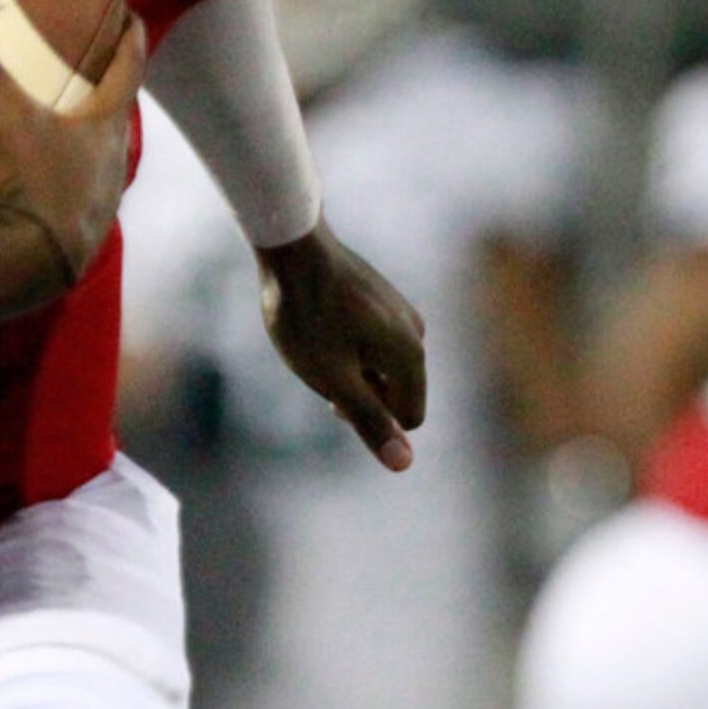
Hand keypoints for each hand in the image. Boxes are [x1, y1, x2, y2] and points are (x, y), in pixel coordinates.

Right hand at [0, 2, 147, 294]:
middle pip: (116, 112)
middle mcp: (114, 159)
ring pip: (99, 153)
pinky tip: (43, 173)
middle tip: (86, 64)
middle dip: (103, 88)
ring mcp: (103, 197)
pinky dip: (66, 171)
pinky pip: (79, 186)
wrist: (35, 261)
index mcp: (107, 124)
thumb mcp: (4, 117)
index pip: (129, 69)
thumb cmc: (34, 179)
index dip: (131, 38)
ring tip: (61, 117)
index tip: (132, 15)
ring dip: (85, 134)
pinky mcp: (83, 227)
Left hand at [255, 217, 425, 470]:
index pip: (408, 416)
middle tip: (318, 363)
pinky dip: (348, 344)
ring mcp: (400, 310)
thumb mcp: (332, 378)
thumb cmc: (306, 315)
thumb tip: (404, 464)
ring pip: (380, 365)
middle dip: (358, 391)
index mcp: (412, 354)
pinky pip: (373, 341)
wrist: (291, 244)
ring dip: (350, 367)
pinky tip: (317, 323)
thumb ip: (369, 421)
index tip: (331, 392)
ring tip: (314, 341)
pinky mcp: (381, 297)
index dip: (368, 418)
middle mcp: (416, 331)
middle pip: (396, 391)